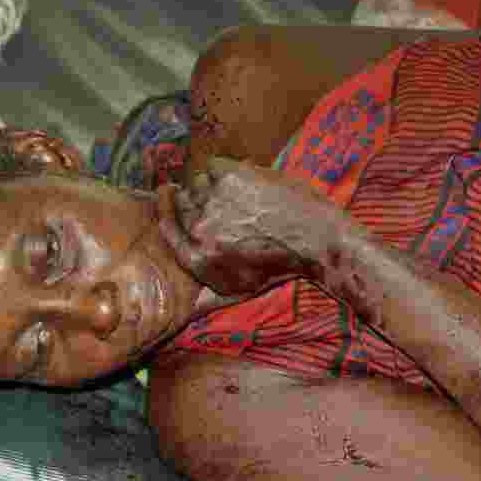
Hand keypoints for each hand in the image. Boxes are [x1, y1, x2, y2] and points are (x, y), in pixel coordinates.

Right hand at [157, 156, 343, 297]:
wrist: (315, 239)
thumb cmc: (280, 265)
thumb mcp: (239, 290)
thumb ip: (206, 299)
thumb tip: (182, 315)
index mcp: (197, 258)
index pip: (166, 228)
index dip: (165, 209)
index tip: (167, 195)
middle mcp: (199, 230)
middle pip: (182, 203)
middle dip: (197, 200)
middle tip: (221, 200)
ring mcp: (213, 201)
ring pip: (199, 182)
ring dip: (214, 186)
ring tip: (240, 195)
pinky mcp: (230, 176)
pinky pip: (214, 165)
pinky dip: (226, 169)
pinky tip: (244, 180)